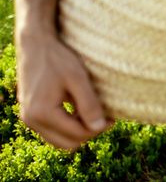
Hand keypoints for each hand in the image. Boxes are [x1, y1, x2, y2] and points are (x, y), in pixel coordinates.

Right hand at [16, 35, 110, 149]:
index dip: (98, 128)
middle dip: (88, 133)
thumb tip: (99, 127)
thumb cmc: (58, 59)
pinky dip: (67, 127)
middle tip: (105, 117)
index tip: (113, 116)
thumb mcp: (78, 79)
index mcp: (42, 113)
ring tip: (93, 113)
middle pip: (68, 143)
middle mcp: (31, 120)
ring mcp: (28, 119)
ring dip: (77, 132)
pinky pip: (52, 132)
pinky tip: (80, 111)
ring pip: (59, 141)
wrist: (35, 45)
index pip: (77, 134)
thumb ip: (88, 104)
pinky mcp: (30, 115)